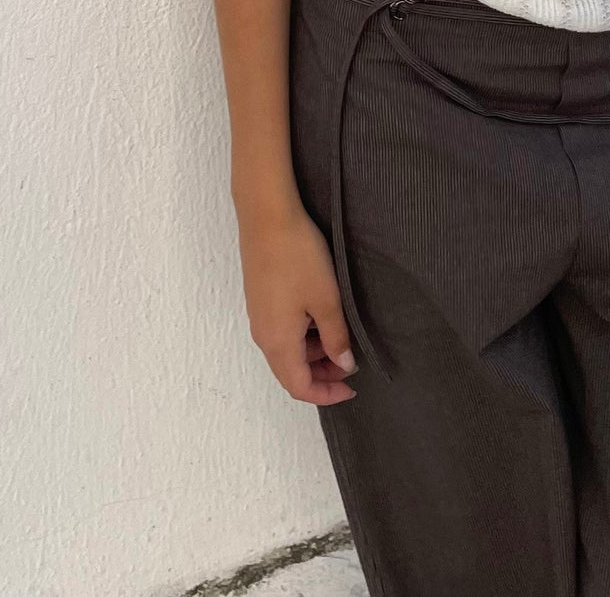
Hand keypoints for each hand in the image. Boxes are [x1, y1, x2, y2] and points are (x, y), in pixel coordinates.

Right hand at [237, 207, 359, 404]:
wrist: (267, 216)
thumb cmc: (299, 257)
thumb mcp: (326, 300)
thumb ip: (336, 337)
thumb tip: (344, 364)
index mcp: (278, 342)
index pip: (299, 387)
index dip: (326, 393)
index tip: (351, 388)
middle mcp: (263, 335)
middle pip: (291, 372)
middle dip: (321, 374)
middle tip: (350, 362)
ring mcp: (258, 316)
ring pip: (286, 351)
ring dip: (313, 353)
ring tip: (340, 335)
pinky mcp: (259, 299)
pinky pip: (280, 332)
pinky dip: (302, 335)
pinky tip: (321, 315)